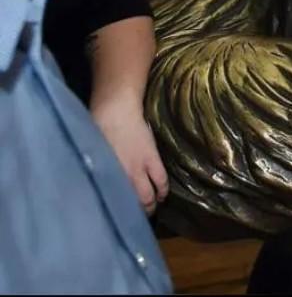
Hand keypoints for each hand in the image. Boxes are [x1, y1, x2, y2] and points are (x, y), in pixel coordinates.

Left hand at [91, 99, 168, 214]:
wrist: (116, 109)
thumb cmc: (96, 129)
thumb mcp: (92, 154)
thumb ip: (97, 171)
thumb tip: (94, 185)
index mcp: (104, 176)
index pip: (111, 203)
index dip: (115, 214)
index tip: (115, 219)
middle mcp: (120, 177)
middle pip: (131, 203)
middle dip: (134, 214)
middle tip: (134, 218)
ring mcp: (139, 168)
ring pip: (148, 196)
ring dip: (150, 205)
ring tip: (150, 208)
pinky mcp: (152, 159)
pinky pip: (161, 180)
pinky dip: (162, 191)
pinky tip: (161, 195)